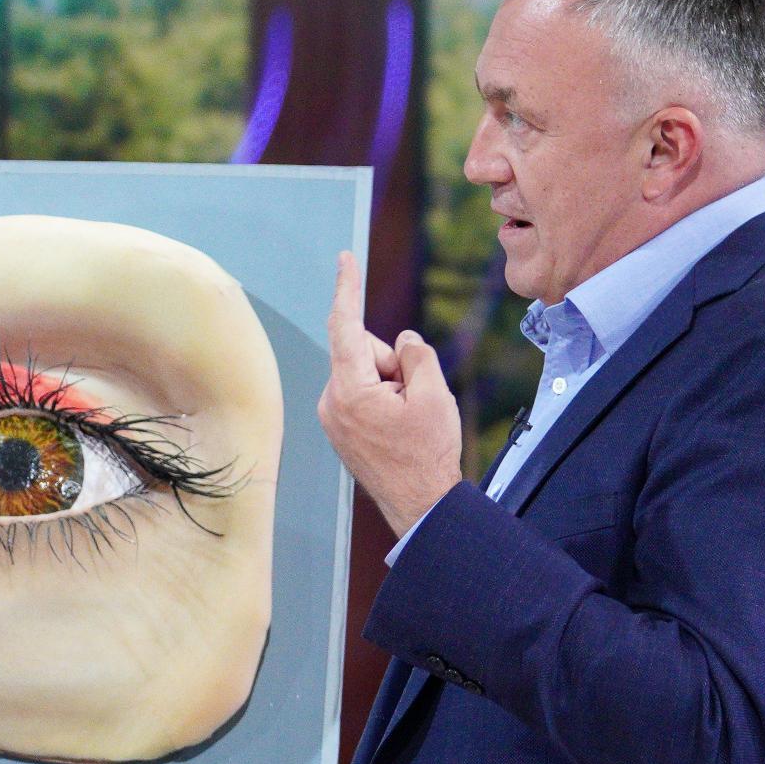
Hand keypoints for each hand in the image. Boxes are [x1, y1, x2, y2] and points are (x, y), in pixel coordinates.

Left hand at [317, 250, 463, 537]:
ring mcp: (332, 415)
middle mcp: (331, 401)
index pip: (344, 326)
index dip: (347, 288)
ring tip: (406, 419)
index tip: (344, 258)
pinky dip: (383, 397)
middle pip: (363, 351)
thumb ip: (416, 356)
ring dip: (390, 383)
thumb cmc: (428, 453)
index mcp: (348, 390)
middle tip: (414, 399)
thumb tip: (401, 340)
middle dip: (392, 362)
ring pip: (364, 372)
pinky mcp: (339, 426)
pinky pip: (362, 392)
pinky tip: (397, 427)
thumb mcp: (433, 394)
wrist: (420, 504)